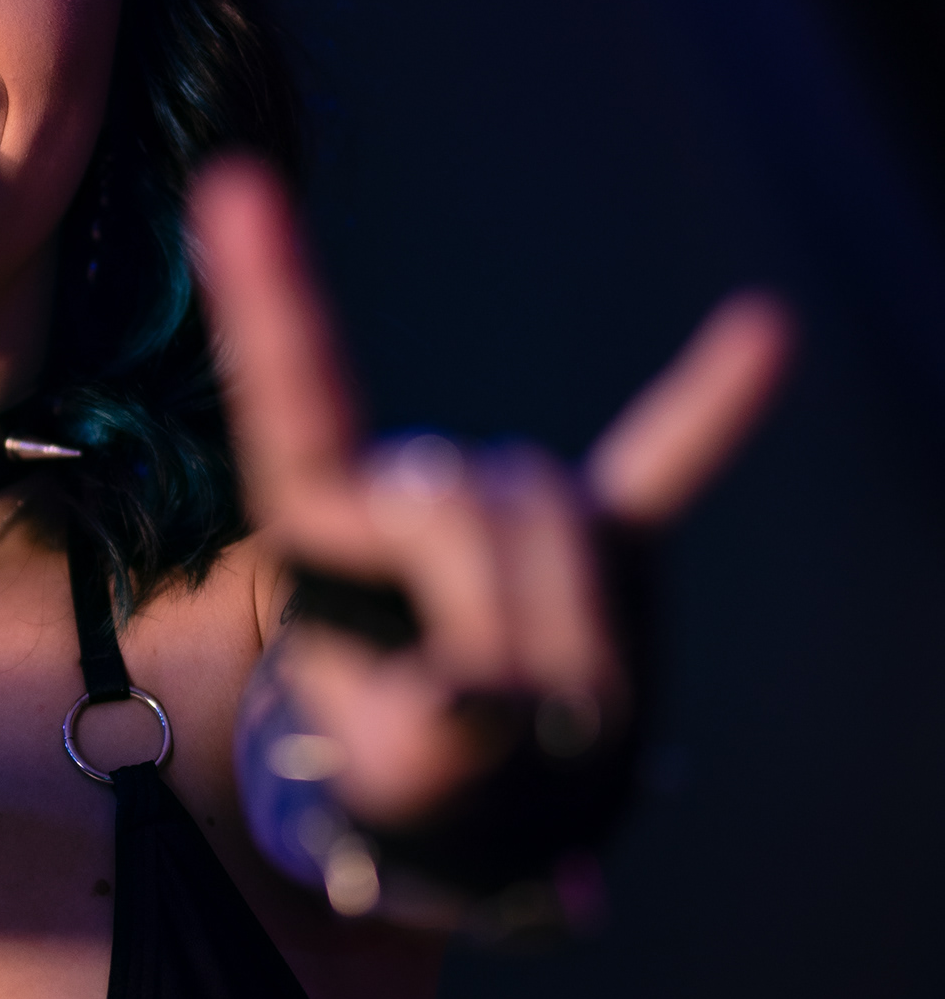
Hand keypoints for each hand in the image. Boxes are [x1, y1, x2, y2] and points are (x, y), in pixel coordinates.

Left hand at [187, 158, 793, 829]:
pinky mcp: (608, 532)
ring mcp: (514, 507)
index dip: (268, 297)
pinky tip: (768, 327)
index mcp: (321, 529)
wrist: (483, 812)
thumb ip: (442, 731)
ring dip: (571, 631)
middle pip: (470, 493)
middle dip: (490, 616)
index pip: (294, 401)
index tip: (230, 187)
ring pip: (558, 510)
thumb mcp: (405, 775)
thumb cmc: (422, 786)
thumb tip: (493, 688)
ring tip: (549, 710)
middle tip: (487, 717)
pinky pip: (665, 460)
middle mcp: (413, 490)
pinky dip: (712, 406)